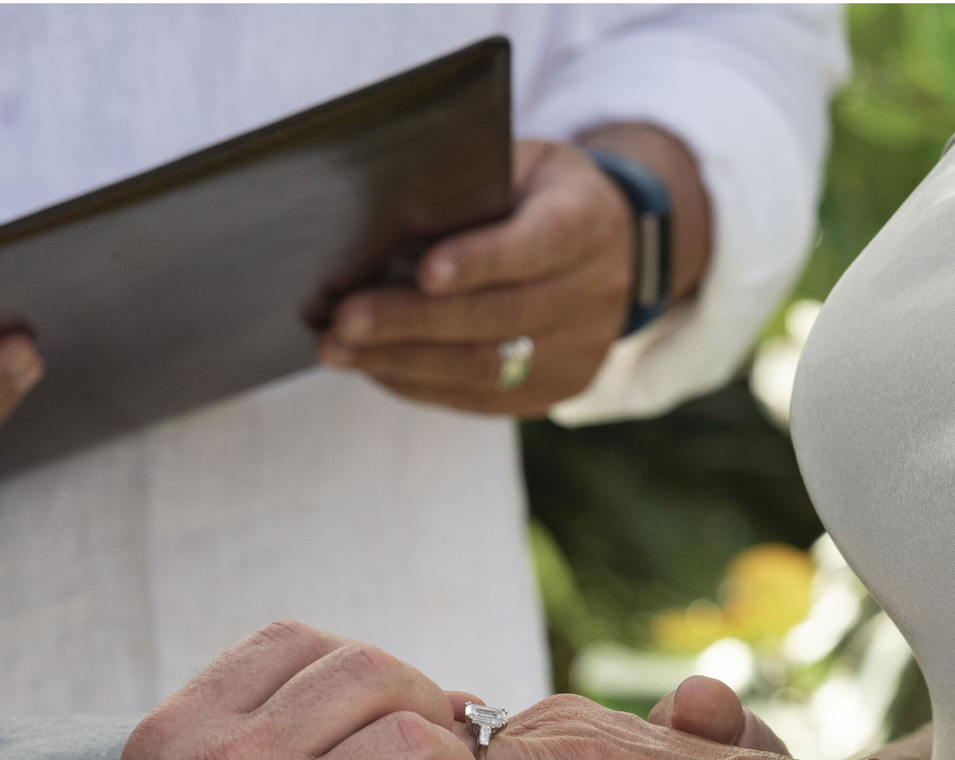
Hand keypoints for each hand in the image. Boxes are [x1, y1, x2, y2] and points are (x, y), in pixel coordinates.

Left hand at [316, 125, 708, 416]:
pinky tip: (373, 367)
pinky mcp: (556, 391)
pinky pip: (481, 398)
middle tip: (343, 322)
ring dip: (402, 362)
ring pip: (485, 368)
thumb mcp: (519, 166)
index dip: (481, 261)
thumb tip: (380, 226)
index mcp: (587, 221)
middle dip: (412, 322)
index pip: (536, 245)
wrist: (617, 250)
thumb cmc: (540, 195)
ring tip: (338, 350)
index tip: (423, 272)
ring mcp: (579, 352)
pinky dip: (420, 384)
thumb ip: (466, 187)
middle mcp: (593, 293)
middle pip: (497, 317)